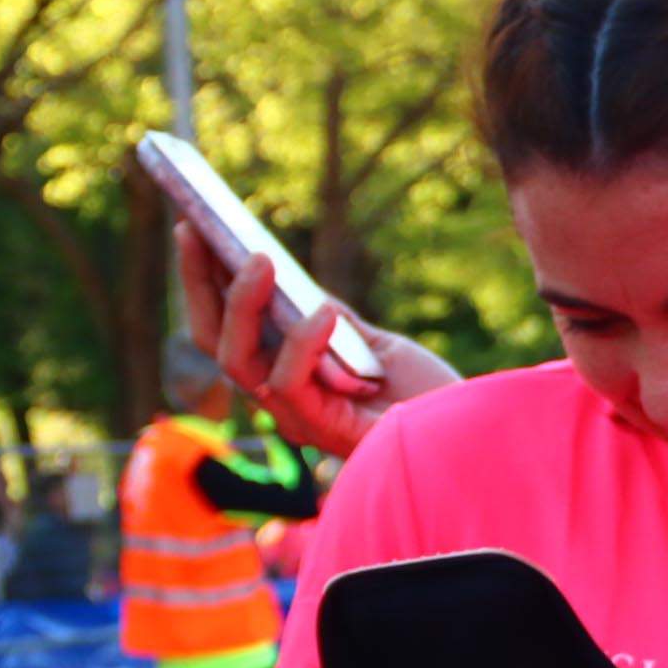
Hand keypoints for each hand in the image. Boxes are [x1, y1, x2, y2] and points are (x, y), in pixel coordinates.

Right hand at [175, 227, 458, 456]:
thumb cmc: (428, 398)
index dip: (205, 284)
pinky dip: (302, 343)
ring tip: (259, 259)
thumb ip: (331, 321)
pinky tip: (323, 312)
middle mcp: (284, 405)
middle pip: (217, 345)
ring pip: (240, 363)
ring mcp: (301, 421)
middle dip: (202, 285)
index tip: (194, 228)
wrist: (473, 439)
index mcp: (288, 382)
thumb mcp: (373, 347)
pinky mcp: (326, 431)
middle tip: (200, 231)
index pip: (228, 332)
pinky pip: (290, 384)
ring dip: (243, 305)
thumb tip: (292, 283)